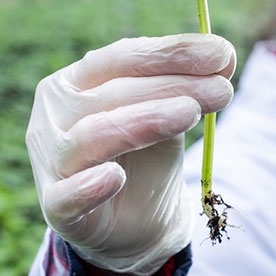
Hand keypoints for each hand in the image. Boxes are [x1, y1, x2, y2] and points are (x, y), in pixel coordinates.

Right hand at [26, 34, 234, 275]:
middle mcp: (55, 114)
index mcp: (76, 81)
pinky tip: (115, 178)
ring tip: (190, 114)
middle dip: (172, 86)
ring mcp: (50, 160)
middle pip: (112, 93)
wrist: (135, 223)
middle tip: (222, 90)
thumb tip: (224, 54)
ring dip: (143, 121)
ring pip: (92, 135)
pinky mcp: (56, 208)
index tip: (221, 53)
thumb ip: (188, 85)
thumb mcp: (170, 114)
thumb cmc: (145, 155)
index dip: (171, 53)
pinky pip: (66, 197)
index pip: (122, 58)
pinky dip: (88, 187)